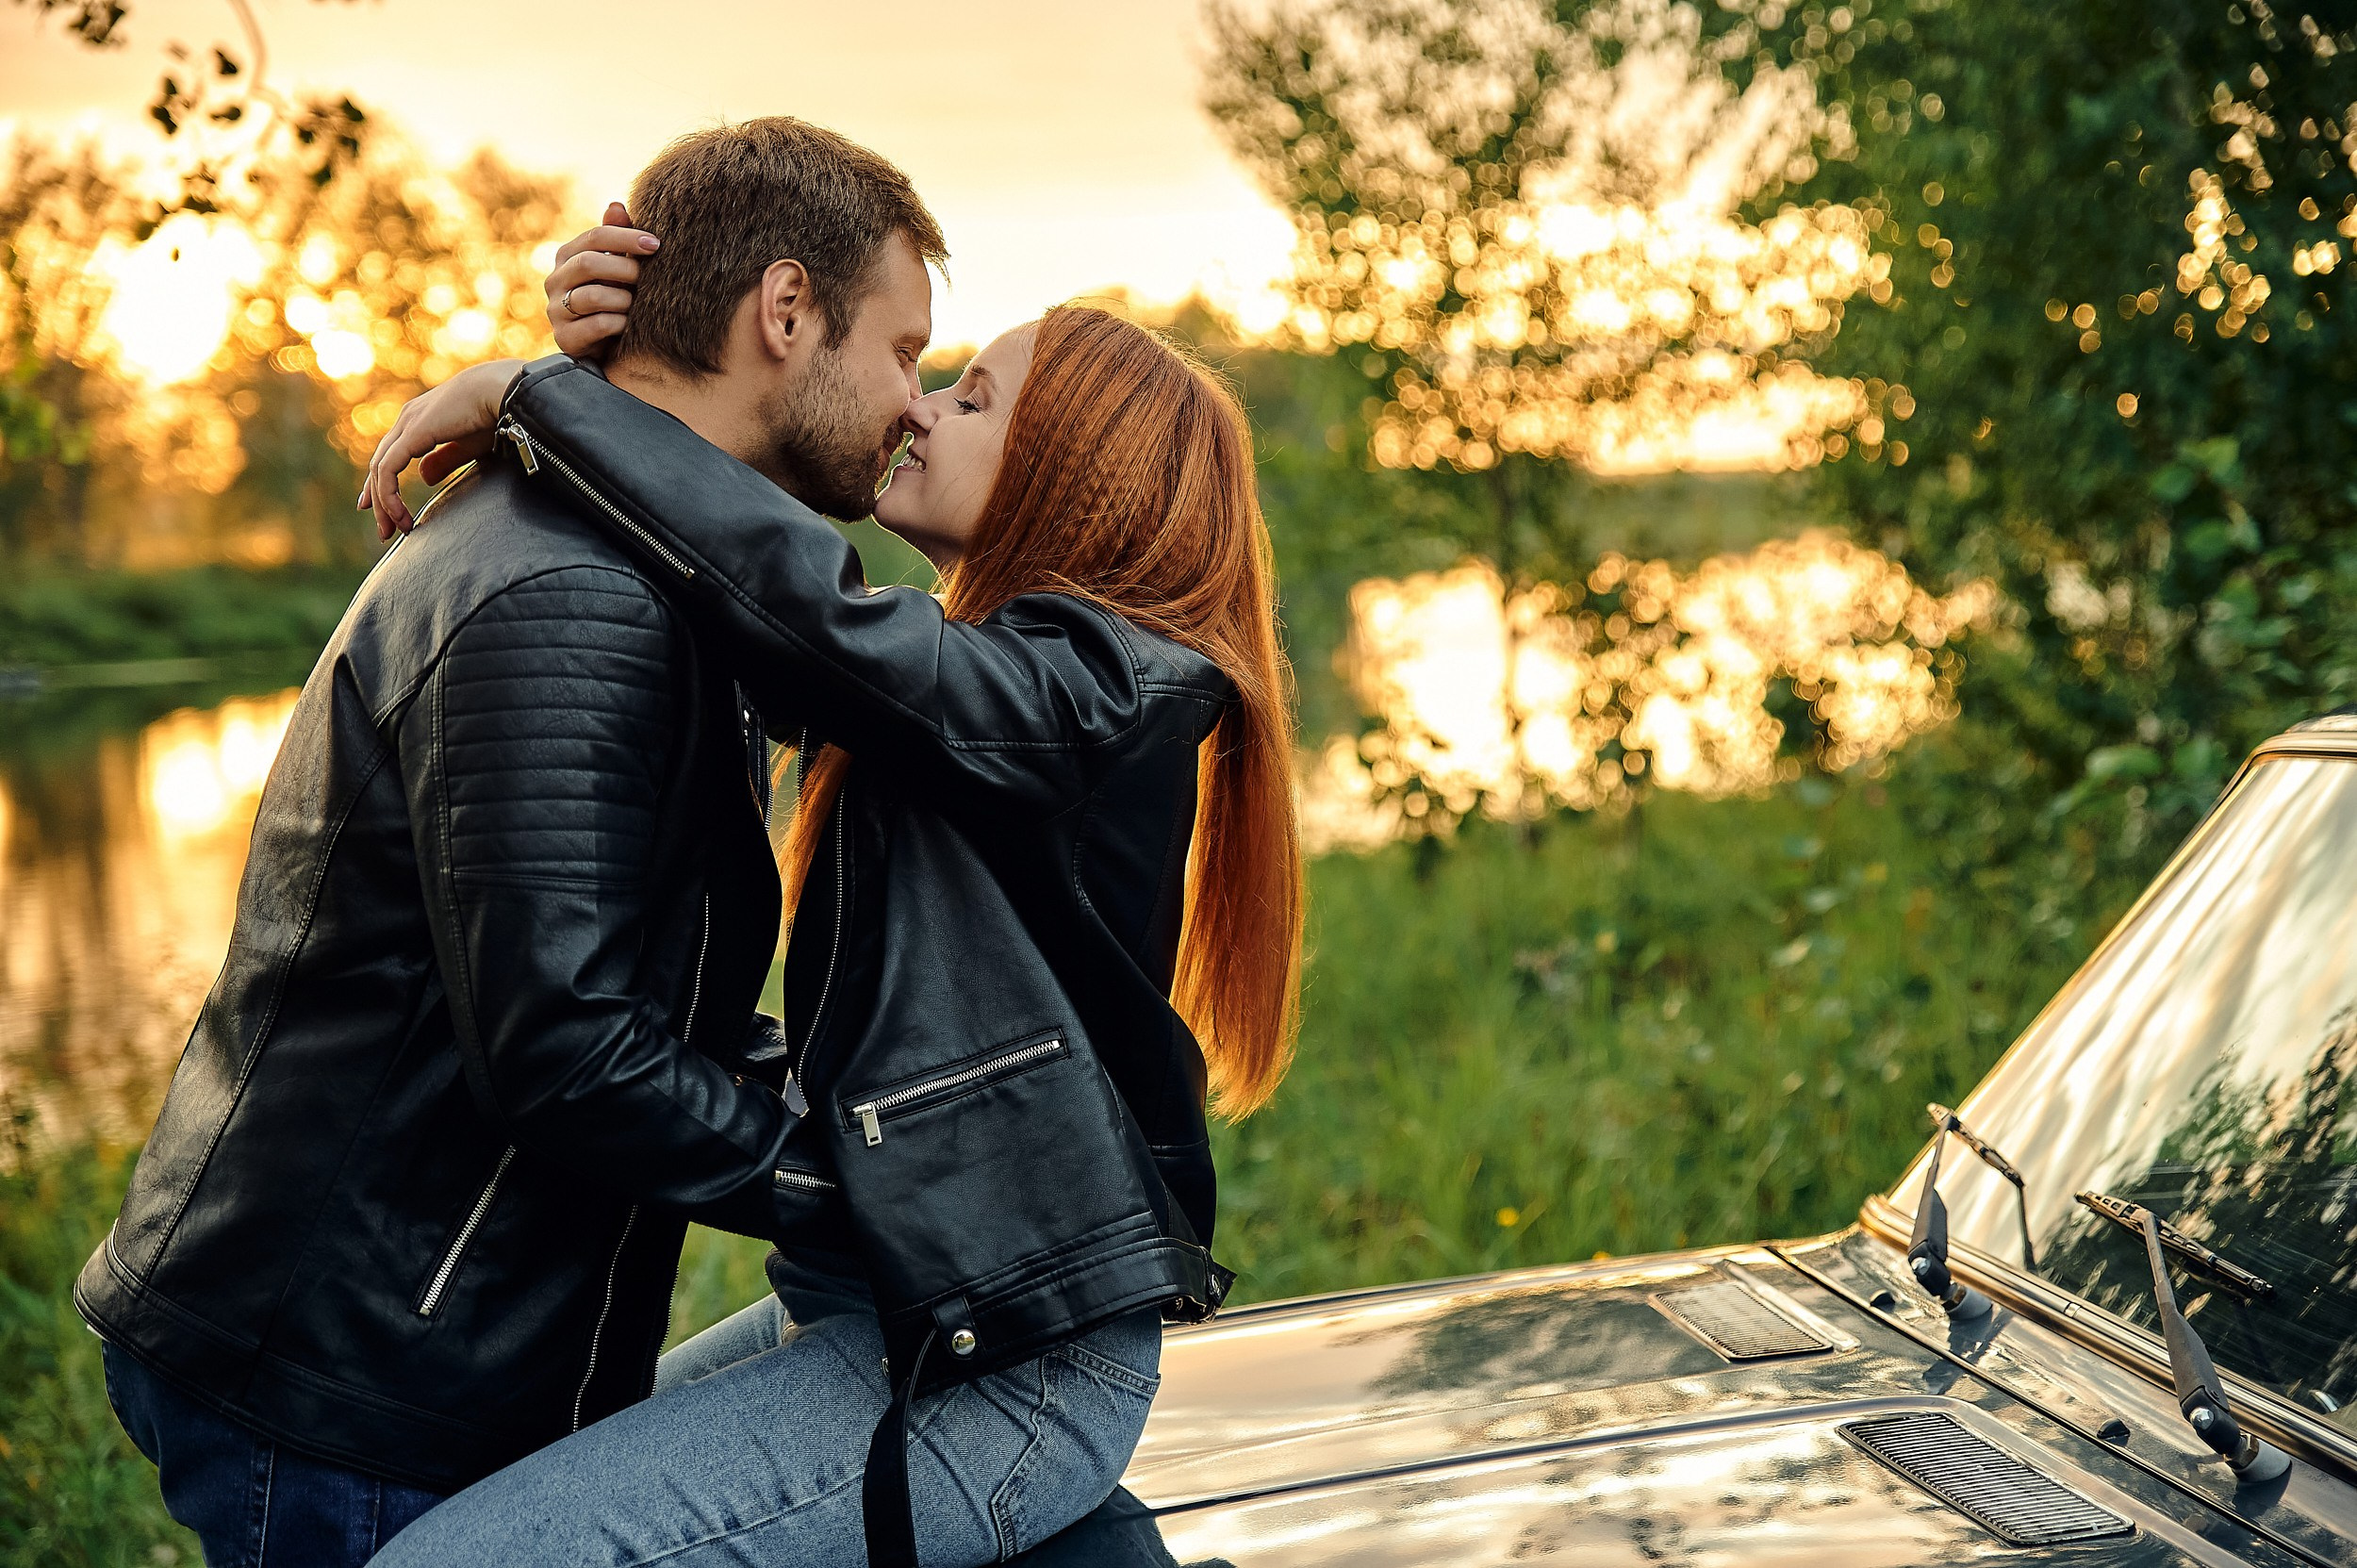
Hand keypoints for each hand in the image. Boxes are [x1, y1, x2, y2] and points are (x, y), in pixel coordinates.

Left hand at [358, 358, 523, 537]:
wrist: (503, 392)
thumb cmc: (494, 414)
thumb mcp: (467, 444)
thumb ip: (445, 459)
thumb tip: (423, 477)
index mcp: (420, 419)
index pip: (389, 454)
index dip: (380, 483)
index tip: (375, 507)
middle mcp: (407, 419)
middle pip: (380, 463)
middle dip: (378, 499)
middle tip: (384, 530)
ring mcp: (407, 424)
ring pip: (380, 469)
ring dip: (383, 503)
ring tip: (395, 529)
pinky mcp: (412, 433)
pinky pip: (388, 469)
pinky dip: (388, 495)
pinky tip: (399, 515)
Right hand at [546, 201, 658, 358]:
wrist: (602, 347)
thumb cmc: (614, 300)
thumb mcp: (618, 269)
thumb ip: (618, 240)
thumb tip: (616, 204)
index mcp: (568, 256)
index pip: (593, 236)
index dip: (625, 237)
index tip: (656, 244)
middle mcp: (556, 280)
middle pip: (588, 263)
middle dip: (624, 269)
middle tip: (646, 278)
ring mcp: (556, 309)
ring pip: (591, 296)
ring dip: (622, 299)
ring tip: (636, 305)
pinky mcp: (564, 338)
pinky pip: (595, 325)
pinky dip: (618, 323)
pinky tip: (628, 325)